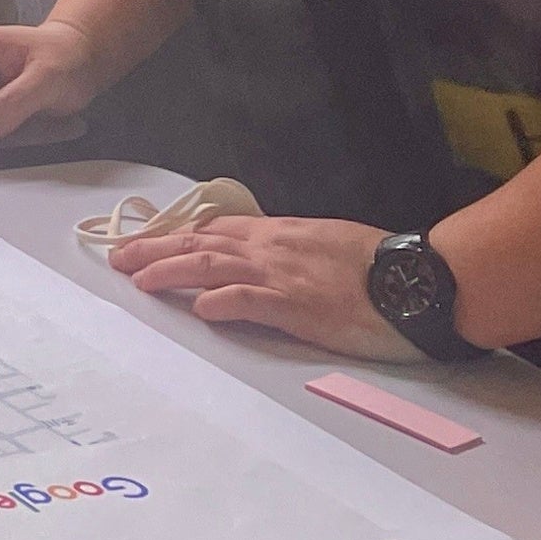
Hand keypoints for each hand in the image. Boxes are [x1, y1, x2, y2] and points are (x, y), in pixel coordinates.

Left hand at [107, 214, 406, 360]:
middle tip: (119, 259)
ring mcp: (284, 276)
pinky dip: (220, 302)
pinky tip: (198, 309)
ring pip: (211, 266)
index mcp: (279, 234)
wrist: (421, 279)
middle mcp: (273, 249)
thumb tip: (262, 254)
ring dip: (169, 272)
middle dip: (154, 249)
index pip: (214, 229)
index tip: (144, 241)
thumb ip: (289, 248)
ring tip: (138, 280)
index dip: (174, 235)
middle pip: (199, 243)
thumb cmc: (381, 264)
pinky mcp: (300, 307)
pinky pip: (251, 301)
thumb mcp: (327, 242)